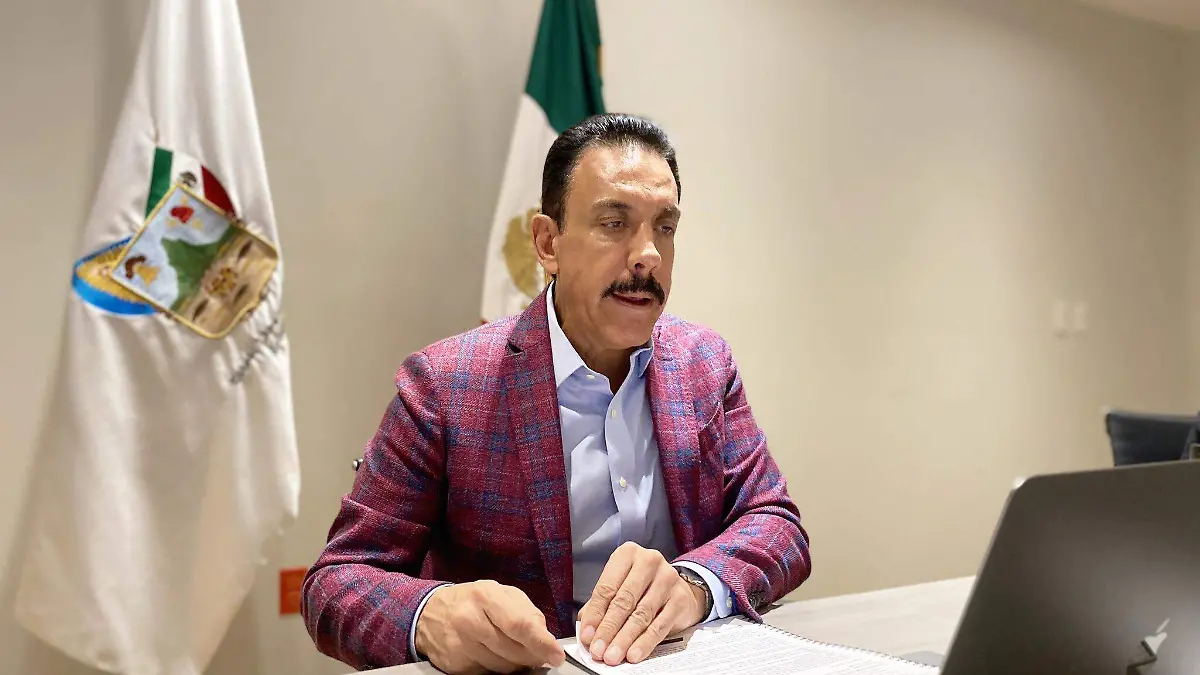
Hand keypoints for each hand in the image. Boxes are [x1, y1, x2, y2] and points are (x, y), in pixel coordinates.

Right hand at [414, 580, 564, 674]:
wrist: (430, 613)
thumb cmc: (472, 601)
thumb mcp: (500, 594)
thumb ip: (525, 612)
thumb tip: (545, 638)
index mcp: (486, 596)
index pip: (519, 625)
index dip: (541, 643)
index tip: (556, 655)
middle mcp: (469, 620)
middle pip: (513, 651)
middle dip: (533, 656)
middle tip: (541, 654)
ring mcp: (460, 645)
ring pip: (502, 667)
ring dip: (516, 664)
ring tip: (515, 651)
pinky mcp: (455, 665)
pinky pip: (487, 674)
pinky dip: (498, 669)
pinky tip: (496, 656)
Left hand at [578, 543, 707, 665]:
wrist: (678, 589)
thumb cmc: (642, 588)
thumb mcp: (619, 588)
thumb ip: (600, 606)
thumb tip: (587, 631)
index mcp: (627, 554)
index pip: (606, 587)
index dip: (595, 615)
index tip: (587, 636)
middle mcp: (649, 561)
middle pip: (624, 600)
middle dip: (608, 629)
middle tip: (598, 650)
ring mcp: (667, 578)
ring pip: (641, 615)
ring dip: (624, 639)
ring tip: (613, 655)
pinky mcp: (680, 598)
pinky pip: (659, 625)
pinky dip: (644, 642)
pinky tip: (634, 654)